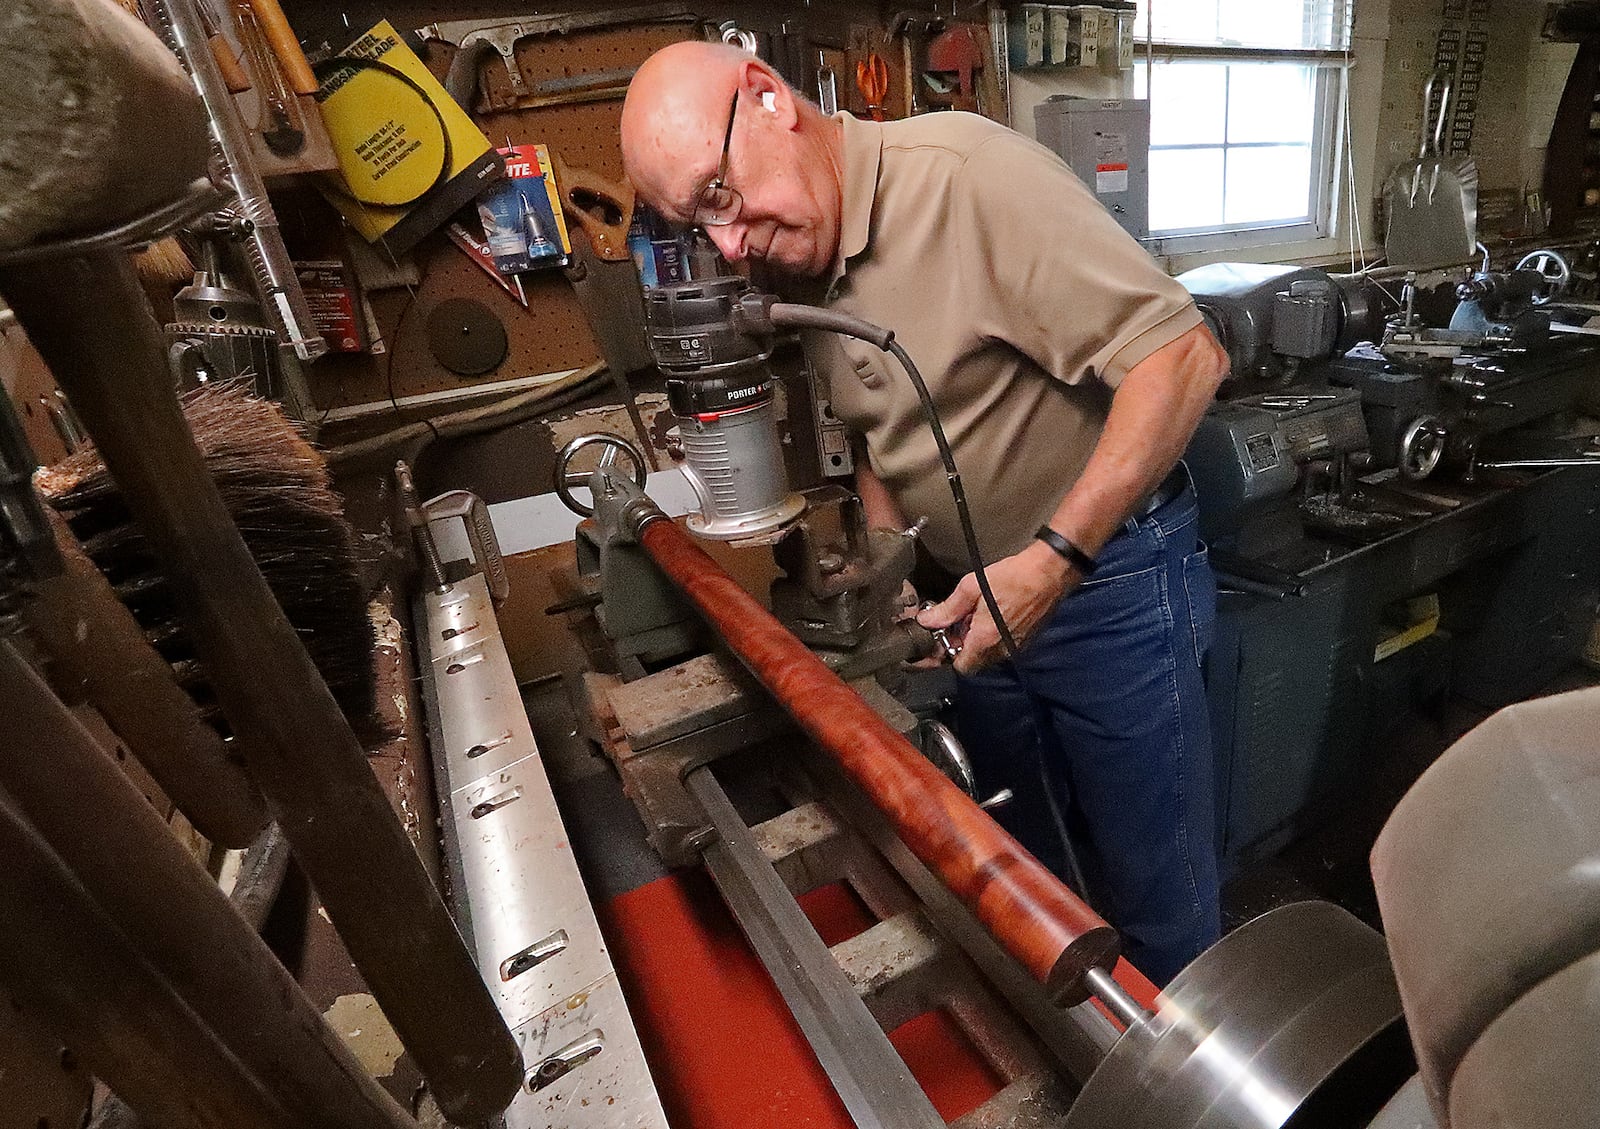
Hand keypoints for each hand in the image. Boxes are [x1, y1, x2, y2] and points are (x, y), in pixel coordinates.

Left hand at [916, 542, 1078, 673]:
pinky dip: (992, 637)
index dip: (949, 655)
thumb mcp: (971, 587)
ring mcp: (1016, 646)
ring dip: (977, 640)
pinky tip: (991, 615)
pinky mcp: (1026, 640)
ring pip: (988, 654)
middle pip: (974, 661)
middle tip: (958, 621)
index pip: (961, 667)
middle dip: (962, 645)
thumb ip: (947, 609)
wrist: (1049, 572)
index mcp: (986, 639)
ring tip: (976, 614)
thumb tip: (927, 621)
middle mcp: (1002, 649)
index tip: (944, 638)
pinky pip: (1002, 647)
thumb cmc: (1012, 576)